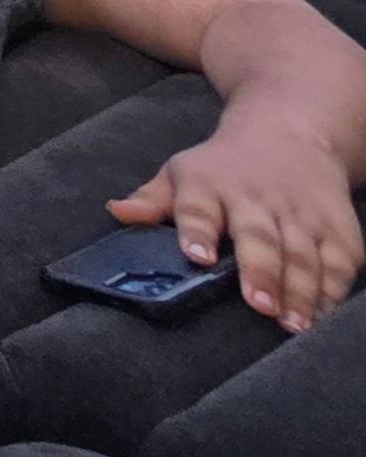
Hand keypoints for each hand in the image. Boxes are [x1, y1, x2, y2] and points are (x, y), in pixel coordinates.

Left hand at [111, 115, 364, 331]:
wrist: (291, 132)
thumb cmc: (224, 166)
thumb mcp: (182, 173)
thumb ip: (152, 200)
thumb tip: (117, 212)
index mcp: (209, 185)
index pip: (198, 208)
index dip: (197, 231)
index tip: (196, 257)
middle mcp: (257, 200)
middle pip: (258, 237)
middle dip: (259, 271)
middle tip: (257, 305)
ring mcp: (301, 215)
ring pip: (302, 254)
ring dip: (299, 290)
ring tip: (291, 323)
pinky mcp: (337, 229)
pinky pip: (339, 263)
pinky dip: (333, 291)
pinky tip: (321, 316)